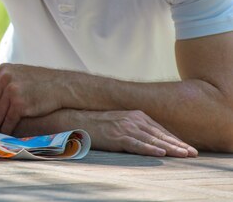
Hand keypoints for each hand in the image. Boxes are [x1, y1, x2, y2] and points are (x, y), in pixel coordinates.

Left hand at [0, 63, 63, 134]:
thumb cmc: (39, 82)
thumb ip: (1, 81)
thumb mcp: (17, 73)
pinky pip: (8, 121)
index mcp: (1, 71)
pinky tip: (3, 136)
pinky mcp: (20, 104)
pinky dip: (4, 130)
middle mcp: (4, 78)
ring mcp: (12, 91)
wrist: (61, 86)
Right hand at [81, 110, 197, 157]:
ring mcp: (125, 127)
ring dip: (169, 148)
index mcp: (136, 115)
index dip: (175, 140)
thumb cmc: (99, 124)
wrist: (77, 120)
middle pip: (160, 134)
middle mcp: (133, 119)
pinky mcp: (116, 136)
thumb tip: (151, 139)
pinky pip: (136, 144)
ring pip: (152, 140)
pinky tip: (160, 153)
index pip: (160, 130)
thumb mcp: (121, 122)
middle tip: (193, 153)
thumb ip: (136, 128)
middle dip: (178, 144)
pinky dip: (149, 149)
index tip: (187, 148)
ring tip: (183, 154)